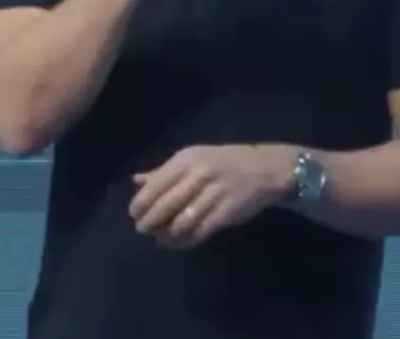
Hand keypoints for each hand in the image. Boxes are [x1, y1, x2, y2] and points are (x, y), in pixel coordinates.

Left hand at [129, 144, 294, 246]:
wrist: (264, 169)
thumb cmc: (223, 163)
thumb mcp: (194, 159)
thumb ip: (165, 172)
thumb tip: (135, 181)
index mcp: (187, 159)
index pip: (156, 184)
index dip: (141, 203)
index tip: (135, 214)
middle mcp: (199, 173)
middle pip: (165, 205)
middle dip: (150, 221)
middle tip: (144, 229)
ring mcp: (214, 193)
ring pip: (181, 222)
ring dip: (167, 234)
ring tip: (161, 237)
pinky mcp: (227, 213)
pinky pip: (199, 232)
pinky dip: (185, 240)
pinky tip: (179, 242)